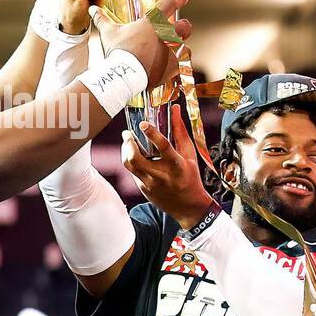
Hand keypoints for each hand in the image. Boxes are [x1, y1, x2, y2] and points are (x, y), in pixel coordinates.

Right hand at [91, 0, 191, 88]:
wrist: (125, 74)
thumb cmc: (118, 51)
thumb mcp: (108, 33)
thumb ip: (102, 19)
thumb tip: (92, 9)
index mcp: (151, 23)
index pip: (168, 5)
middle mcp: (165, 35)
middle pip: (184, 26)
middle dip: (183, 26)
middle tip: (181, 28)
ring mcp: (171, 51)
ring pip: (184, 45)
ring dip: (179, 47)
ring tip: (174, 51)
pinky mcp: (173, 66)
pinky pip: (181, 62)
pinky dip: (176, 63)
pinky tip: (170, 65)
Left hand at [122, 103, 214, 229]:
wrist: (188, 207)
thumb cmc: (190, 177)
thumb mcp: (189, 155)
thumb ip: (180, 131)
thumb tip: (175, 108)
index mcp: (177, 165)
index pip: (163, 147)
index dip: (152, 134)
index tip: (143, 124)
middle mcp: (161, 175)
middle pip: (136, 158)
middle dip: (128, 143)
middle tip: (127, 133)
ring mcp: (149, 184)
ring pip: (129, 165)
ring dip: (125, 151)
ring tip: (128, 141)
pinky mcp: (142, 189)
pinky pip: (132, 172)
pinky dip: (131, 160)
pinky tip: (134, 154)